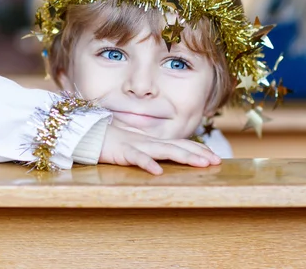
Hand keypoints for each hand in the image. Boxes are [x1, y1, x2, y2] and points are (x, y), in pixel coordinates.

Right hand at [99, 124, 220, 174]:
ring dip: (183, 157)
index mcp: (153, 142)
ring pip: (164, 151)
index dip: (198, 149)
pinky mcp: (123, 152)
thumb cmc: (113, 142)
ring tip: (200, 164)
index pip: (181, 144)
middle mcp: (149, 142)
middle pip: (178, 147)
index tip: (215, 157)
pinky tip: (158, 172)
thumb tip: (165, 162)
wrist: (89, 133)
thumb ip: (151, 153)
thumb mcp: (137, 148)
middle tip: (216, 161)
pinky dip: (147, 164)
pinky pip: (137, 158)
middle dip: (198, 154)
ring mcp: (137, 146)